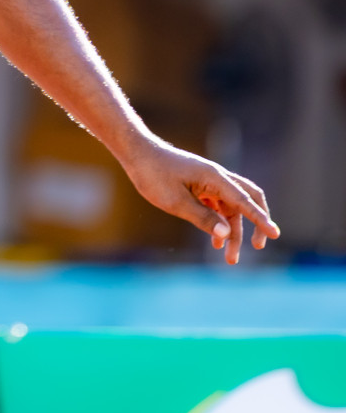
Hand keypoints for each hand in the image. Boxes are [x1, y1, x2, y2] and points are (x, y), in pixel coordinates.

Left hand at [119, 141, 279, 263]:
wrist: (136, 153)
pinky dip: (219, 223)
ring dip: (232, 231)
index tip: (275, 234)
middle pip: (248, 200)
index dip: (260, 219)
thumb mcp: (175, 202)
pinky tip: (215, 241)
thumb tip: (226, 234)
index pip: (244, 201)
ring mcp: (208, 182)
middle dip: (256, 223)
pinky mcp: (199, 186)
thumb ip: (202, 218)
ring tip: (229, 258)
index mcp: (215, 178)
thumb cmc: (153, 175)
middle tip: (259, 246)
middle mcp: (217, 178)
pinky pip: (217, 206)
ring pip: (230, 208)